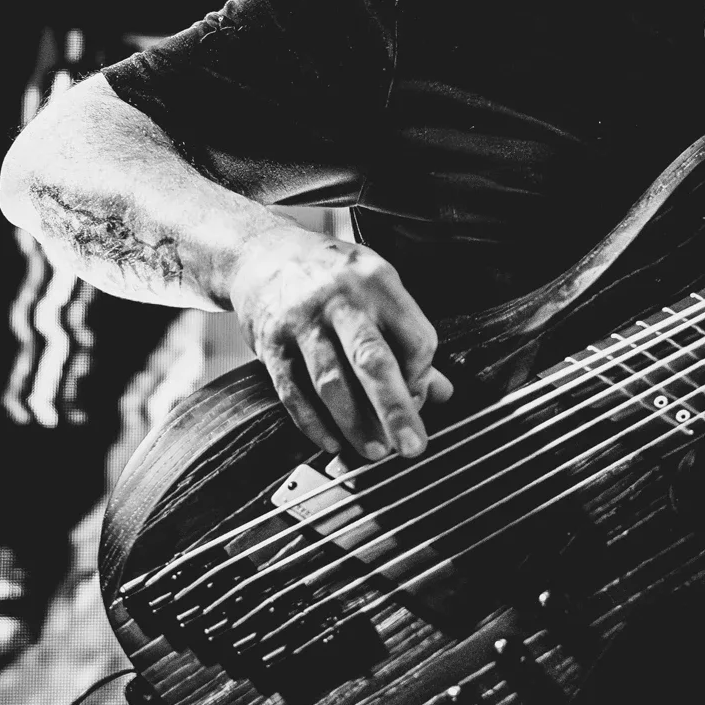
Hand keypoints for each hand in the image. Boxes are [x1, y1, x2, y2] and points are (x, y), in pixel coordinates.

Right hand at [226, 229, 452, 464]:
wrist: (262, 254)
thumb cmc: (331, 275)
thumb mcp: (379, 289)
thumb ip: (409, 339)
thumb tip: (442, 392)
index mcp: (378, 283)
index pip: (416, 339)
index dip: (422, 378)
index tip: (420, 398)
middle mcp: (341, 299)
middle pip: (373, 360)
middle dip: (396, 409)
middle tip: (411, 446)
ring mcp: (303, 322)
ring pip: (331, 382)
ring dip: (355, 424)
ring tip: (374, 451)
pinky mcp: (272, 344)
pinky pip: (294, 391)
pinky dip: (313, 422)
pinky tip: (331, 440)